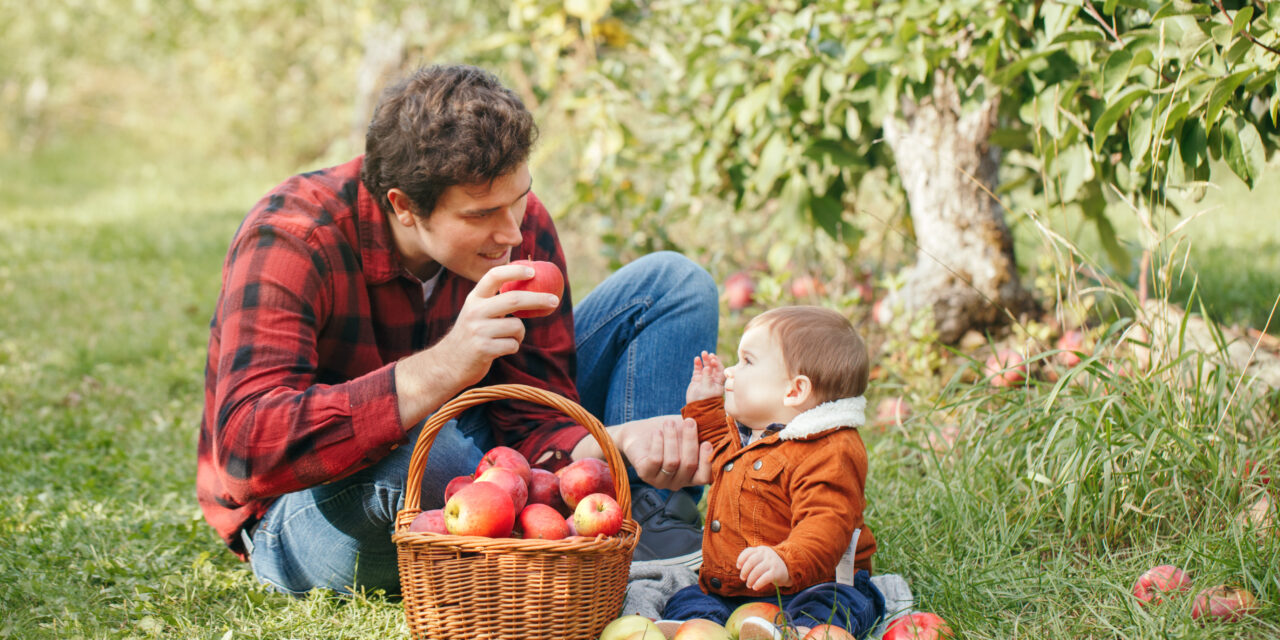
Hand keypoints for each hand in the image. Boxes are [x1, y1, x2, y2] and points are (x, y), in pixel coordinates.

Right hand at [431, 263, 558, 387]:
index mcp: (474, 298)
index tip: (533, 271)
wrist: (448, 364)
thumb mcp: (477, 312)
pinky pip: (513, 345)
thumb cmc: (472, 335)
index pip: (494, 276)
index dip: (515, 271)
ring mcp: (478, 330)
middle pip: (514, 299)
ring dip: (520, 334)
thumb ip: (496, 301)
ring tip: (507, 338)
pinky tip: (500, 349)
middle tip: (554, 301)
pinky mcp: (483, 349)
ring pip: (517, 326)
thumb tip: (529, 287)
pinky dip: (513, 347)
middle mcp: (475, 311)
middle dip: (538, 299)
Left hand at [623, 416, 712, 489]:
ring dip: (672, 439)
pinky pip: (655, 460)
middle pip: (689, 465)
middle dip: (690, 441)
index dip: (707, 461)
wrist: (639, 433)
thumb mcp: (688, 430)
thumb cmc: (670, 432)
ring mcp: (661, 480)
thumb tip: (717, 414)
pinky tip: (657, 432)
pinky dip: (658, 443)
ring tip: (669, 423)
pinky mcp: (645, 474)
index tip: (707, 442)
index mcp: (693, 474)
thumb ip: (704, 428)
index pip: (705, 477)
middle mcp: (679, 481)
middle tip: (689, 421)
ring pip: (672, 462)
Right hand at [686, 351, 725, 403]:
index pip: (720, 370)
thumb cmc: (705, 400)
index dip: (717, 364)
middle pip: (713, 367)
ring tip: (702, 353)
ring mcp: (704, 378)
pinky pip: (698, 369)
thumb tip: (707, 367)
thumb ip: (707, 377)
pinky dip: (697, 364)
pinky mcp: (697, 379)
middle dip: (711, 360)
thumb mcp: (707, 389)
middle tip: (708, 354)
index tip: (713, 359)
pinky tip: (696, 359)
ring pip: (705, 366)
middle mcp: (712, 379)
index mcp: (719, 382)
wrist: (696, 407)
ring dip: (704, 360)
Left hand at [737, 546, 791, 590]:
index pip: (748, 552)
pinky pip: (764, 579)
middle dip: (744, 571)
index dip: (740, 559)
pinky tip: (755, 587)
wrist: (788, 569)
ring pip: (756, 571)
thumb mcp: (762, 558)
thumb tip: (740, 567)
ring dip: (750, 580)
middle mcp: (766, 554)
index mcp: (761, 550)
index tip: (738, 567)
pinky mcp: (776, 572)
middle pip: (750, 562)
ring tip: (749, 585)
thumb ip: (751, 559)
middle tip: (743, 578)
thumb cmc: (769, 565)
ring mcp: (772, 562)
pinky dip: (757, 584)